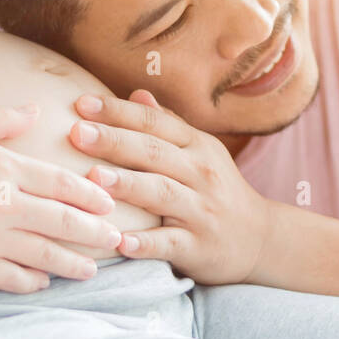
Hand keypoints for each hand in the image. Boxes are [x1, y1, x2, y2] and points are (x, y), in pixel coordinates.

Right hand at [0, 105, 123, 291]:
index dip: (92, 196)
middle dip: (95, 233)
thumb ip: (2, 119)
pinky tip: (43, 283)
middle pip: (64, 222)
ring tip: (91, 270)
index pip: (64, 184)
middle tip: (117, 240)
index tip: (110, 203)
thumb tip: (34, 108)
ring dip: (72, 264)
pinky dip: (31, 282)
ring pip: (43, 256)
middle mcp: (2, 205)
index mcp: (5, 168)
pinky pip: (7, 278)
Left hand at [71, 89, 269, 283]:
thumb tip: (136, 92)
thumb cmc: (219, 191)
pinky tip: (121, 242)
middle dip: (115, 141)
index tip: (81, 104)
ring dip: (128, 185)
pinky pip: (170, 243)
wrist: (261, 239)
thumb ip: (168, 125)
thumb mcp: (201, 153)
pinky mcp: (199, 246)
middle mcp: (201, 174)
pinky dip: (146, 243)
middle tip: (77, 133)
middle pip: (155, 153)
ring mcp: (201, 211)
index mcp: (198, 147)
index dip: (119, 111)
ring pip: (163, 193)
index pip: (156, 123)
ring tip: (94, 178)